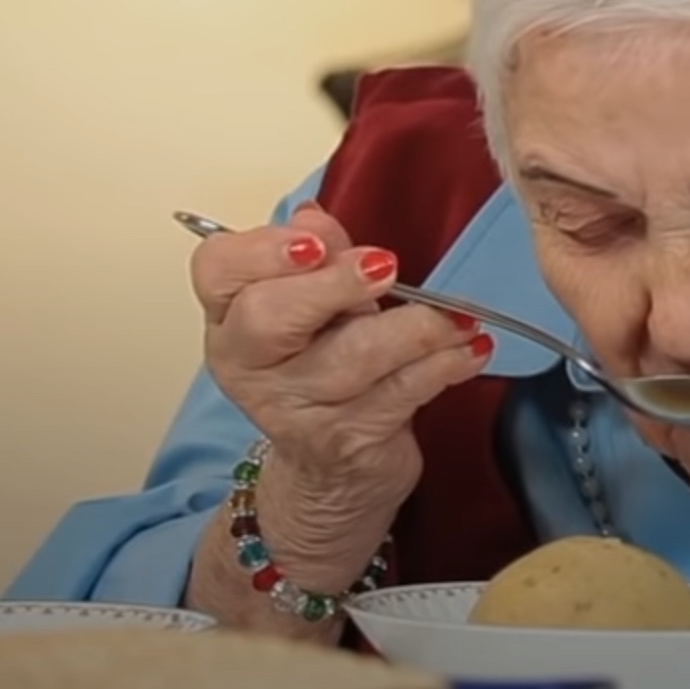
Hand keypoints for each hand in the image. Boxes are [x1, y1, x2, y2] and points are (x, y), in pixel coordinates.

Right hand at [190, 204, 490, 533]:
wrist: (335, 471)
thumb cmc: (327, 369)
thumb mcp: (319, 305)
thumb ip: (318, 255)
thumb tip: (313, 216)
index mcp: (231, 318)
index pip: (219, 270)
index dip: (263, 251)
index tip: (315, 243)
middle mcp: (251, 365)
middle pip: (270, 316)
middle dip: (333, 285)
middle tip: (385, 266)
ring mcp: (296, 409)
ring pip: (353, 357)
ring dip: (417, 327)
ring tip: (457, 315)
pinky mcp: (347, 441)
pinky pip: (403, 392)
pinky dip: (445, 365)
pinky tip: (470, 348)